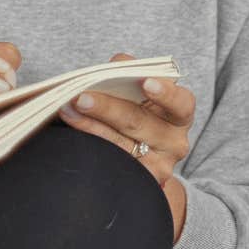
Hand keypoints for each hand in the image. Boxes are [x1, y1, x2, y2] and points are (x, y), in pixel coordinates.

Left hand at [58, 53, 194, 243]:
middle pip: (139, 122)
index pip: (180, 102)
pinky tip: (73, 137)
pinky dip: (91, 148)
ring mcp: (158, 166)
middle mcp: (174, 142)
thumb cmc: (139, 112)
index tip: (144, 82)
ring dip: (90, 126)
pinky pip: (111, 164)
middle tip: (80, 96)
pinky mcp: (139, 183)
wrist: (142, 159)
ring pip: (120, 145)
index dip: (165, 92)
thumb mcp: (142, 93)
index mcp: (180, 114)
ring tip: (67, 111)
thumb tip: (115, 64)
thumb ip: (131, 74)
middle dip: (107, 107)